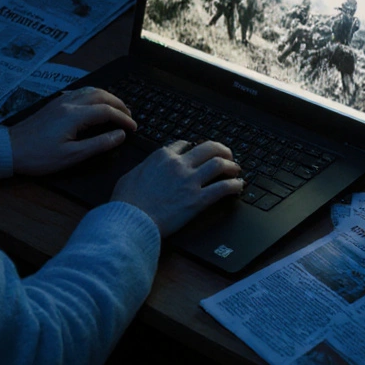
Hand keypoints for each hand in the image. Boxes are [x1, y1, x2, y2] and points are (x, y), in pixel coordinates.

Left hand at [6, 86, 135, 175]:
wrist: (9, 149)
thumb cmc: (39, 156)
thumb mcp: (72, 156)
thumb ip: (98, 144)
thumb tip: (119, 135)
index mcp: (75, 116)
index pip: (107, 111)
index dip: (123, 118)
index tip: (133, 127)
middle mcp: (69, 103)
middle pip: (100, 95)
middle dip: (118, 103)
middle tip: (130, 115)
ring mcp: (60, 102)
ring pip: (89, 90)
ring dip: (107, 96)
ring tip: (117, 107)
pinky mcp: (53, 104)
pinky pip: (79, 92)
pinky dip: (93, 95)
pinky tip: (94, 102)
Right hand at [110, 140, 242, 236]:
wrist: (131, 219)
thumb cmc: (126, 202)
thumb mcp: (130, 175)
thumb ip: (144, 168)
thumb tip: (147, 169)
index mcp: (162, 156)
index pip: (184, 144)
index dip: (195, 147)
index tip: (200, 152)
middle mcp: (178, 164)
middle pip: (209, 148)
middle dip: (221, 150)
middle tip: (227, 155)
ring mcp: (190, 181)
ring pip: (219, 164)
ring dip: (231, 166)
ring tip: (236, 170)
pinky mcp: (198, 200)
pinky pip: (223, 188)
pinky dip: (234, 185)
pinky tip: (238, 187)